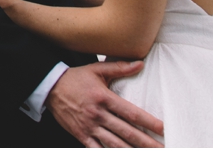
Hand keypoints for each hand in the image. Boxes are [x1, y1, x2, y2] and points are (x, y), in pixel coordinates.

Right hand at [45, 62, 163, 147]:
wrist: (49, 86)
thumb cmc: (76, 78)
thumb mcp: (96, 69)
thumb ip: (119, 67)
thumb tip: (140, 63)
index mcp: (104, 97)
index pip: (131, 113)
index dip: (148, 122)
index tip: (163, 129)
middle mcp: (98, 114)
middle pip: (127, 132)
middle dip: (146, 143)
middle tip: (162, 149)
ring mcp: (89, 127)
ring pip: (114, 145)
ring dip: (132, 152)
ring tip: (147, 156)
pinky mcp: (81, 135)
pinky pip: (97, 150)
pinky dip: (108, 155)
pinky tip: (121, 157)